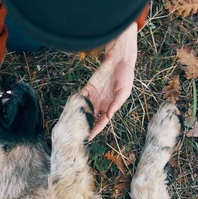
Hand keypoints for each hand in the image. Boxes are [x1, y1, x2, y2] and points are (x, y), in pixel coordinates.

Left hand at [79, 22, 137, 138]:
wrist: (120, 60)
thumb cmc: (126, 76)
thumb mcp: (124, 92)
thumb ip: (116, 104)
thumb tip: (108, 116)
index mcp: (110, 106)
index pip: (101, 122)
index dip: (95, 130)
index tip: (89, 138)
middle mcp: (101, 103)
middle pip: (91, 117)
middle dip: (85, 126)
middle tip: (77, 134)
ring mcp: (94, 95)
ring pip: (85, 109)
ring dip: (79, 116)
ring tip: (72, 124)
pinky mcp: (89, 87)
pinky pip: (81, 96)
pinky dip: (77, 102)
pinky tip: (72, 108)